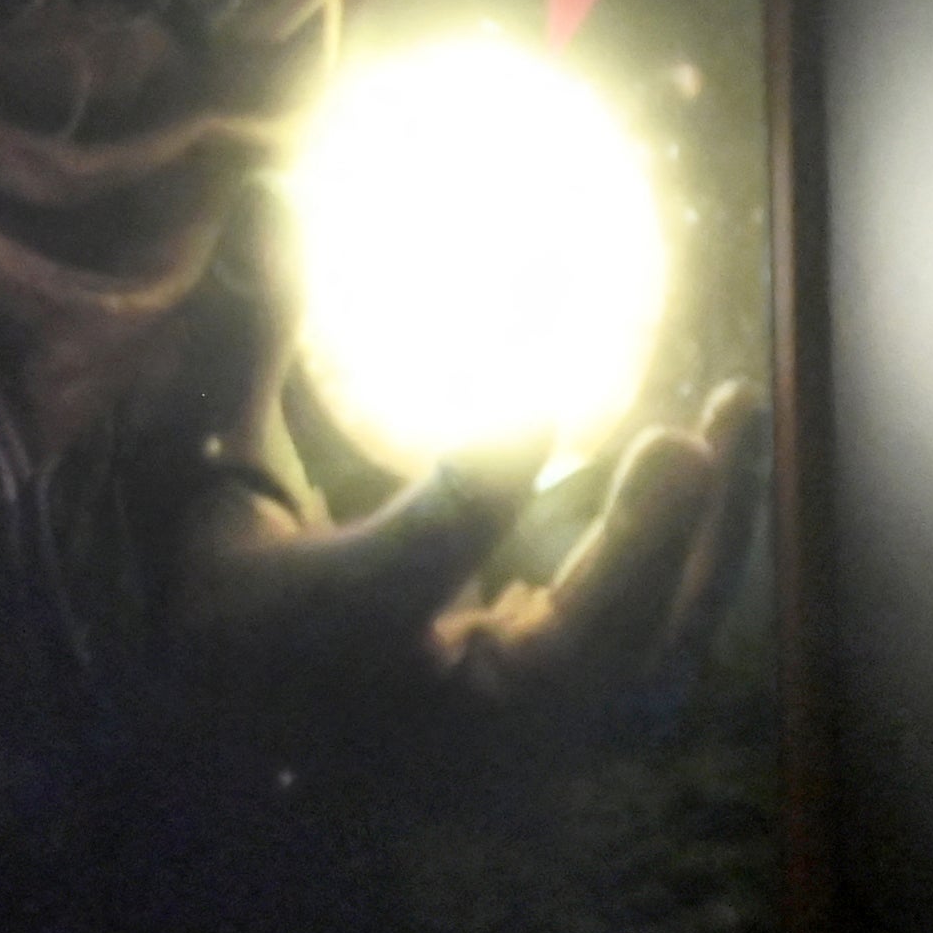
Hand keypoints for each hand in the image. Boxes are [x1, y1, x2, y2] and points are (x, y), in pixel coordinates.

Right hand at [164, 382, 765, 736]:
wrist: (216, 745)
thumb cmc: (204, 588)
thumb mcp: (197, 463)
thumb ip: (242, 335)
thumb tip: (266, 187)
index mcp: (328, 638)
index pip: (431, 552)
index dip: (489, 476)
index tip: (536, 399)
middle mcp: (433, 711)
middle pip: (583, 648)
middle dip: (652, 539)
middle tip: (690, 436)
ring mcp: (506, 741)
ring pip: (641, 658)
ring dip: (701, 540)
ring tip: (735, 412)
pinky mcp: (551, 730)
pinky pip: (643, 654)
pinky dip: (679, 563)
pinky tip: (695, 455)